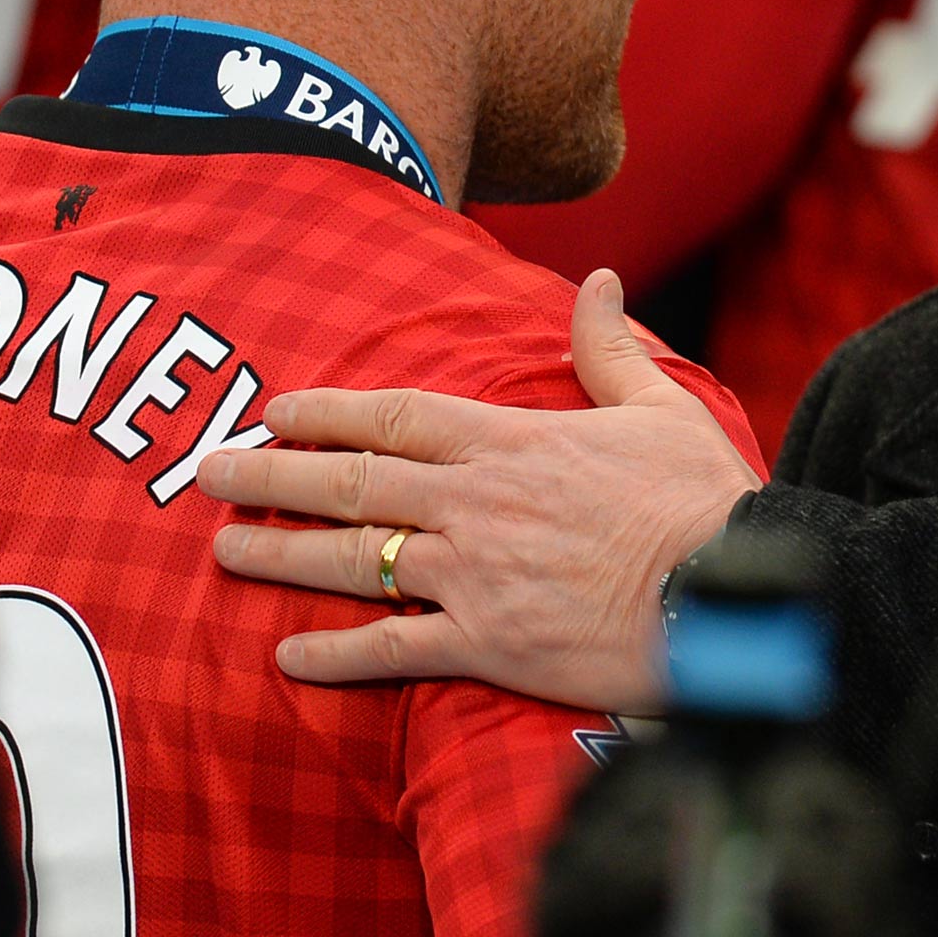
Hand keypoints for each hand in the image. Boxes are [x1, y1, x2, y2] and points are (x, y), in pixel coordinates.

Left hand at [199, 270, 762, 714]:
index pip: (396, 416)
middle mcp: (475, 503)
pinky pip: (392, 650)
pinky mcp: (487, 644)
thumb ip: (611, 347)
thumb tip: (598, 279)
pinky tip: (287, 657)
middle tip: (209, 473)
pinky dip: (334, 656)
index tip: (276, 409)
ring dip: (281, 554)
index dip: (328, 411)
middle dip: (272, 476)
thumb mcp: (661, 407)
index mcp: (511, 441)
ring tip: (223, 551)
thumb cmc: (703, 499)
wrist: (728, 592)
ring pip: (354, 561)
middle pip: (352, 483)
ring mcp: (474, 576)